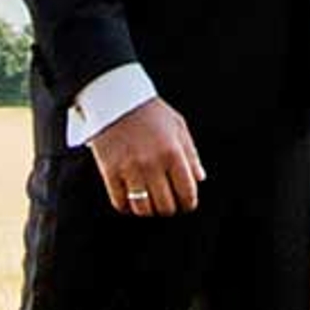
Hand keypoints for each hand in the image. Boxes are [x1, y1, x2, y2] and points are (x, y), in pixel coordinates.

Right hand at [88, 96, 202, 216]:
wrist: (115, 99)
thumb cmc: (150, 112)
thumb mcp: (178, 127)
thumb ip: (191, 154)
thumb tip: (200, 178)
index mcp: (173, 153)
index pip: (187, 193)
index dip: (189, 204)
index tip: (186, 204)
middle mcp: (152, 164)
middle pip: (166, 206)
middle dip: (170, 209)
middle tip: (168, 204)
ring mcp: (129, 170)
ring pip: (144, 209)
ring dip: (149, 210)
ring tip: (151, 204)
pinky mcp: (109, 173)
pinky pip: (120, 203)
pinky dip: (128, 207)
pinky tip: (132, 200)